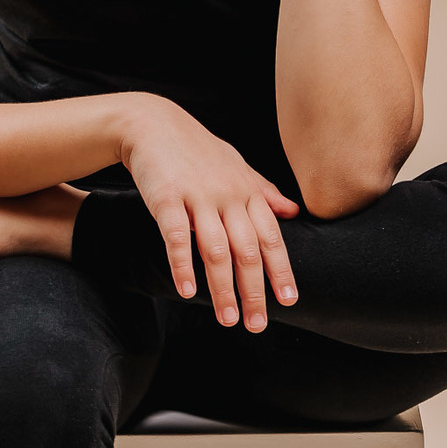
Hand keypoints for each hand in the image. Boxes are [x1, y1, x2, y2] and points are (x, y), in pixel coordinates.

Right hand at [119, 96, 299, 328]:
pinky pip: (176, 237)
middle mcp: (227, 196)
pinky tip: (187, 292)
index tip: (288, 300)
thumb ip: (264, 191)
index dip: (281, 269)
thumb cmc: (196, 149)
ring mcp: (197, 197)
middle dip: (254, 291)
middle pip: (247, 251)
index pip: (270, 237)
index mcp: (247, 192)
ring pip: (215, 250)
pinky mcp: (166, 198)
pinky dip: (182, 265)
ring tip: (227, 319)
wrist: (153, 123)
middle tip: (256, 324)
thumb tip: (293, 213)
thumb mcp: (237, 165)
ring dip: (223, 288)